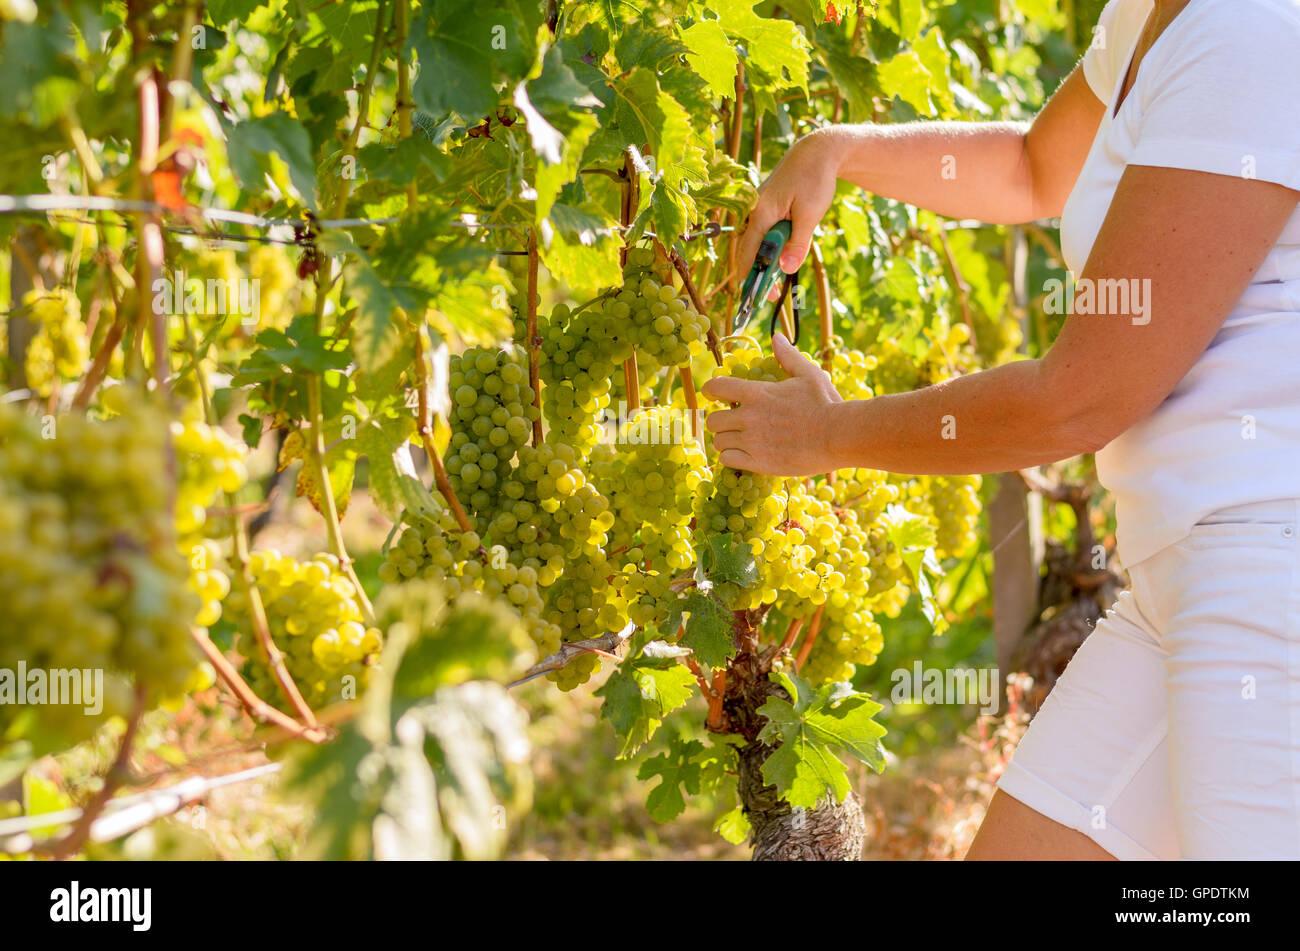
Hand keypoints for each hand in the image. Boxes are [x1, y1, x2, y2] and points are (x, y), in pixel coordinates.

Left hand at [700, 334, 844, 475]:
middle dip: (720, 421)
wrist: (839, 436)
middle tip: (731, 423)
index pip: (716, 388)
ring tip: (738, 441)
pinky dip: (732, 458)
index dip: (710, 391)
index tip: (713, 395)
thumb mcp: (808, 374)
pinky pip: (727, 460)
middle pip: (712, 420)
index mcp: (756, 393)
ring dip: (726, 441)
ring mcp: (752, 441)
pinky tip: (744, 455)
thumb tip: (777, 337)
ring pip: (718, 442)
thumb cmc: (825, 403)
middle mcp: (749, 417)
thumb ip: (788, 356)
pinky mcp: (759, 462)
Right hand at [736, 127, 844, 287]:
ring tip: (777, 280)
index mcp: (761, 212)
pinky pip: (763, 234)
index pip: (747, 252)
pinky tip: (782, 257)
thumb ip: (797, 244)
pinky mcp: (766, 209)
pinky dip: (770, 248)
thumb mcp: (810, 215)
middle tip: (772, 294)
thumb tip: (786, 270)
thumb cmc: (815, 179)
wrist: (817, 151)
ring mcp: (759, 209)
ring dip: (766, 262)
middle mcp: (754, 211)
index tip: (757, 297)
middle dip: (758, 273)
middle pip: (748, 250)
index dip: (750, 277)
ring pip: (756, 243)